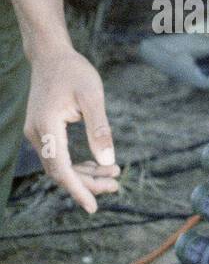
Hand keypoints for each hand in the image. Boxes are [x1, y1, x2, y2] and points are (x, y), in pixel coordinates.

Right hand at [24, 45, 118, 213]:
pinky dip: (78, 164)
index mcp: (47, 126)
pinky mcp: (43, 131)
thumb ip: (100, 130)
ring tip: (114, 176)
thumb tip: (108, 162)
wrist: (51, 56)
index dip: (78, 189)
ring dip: (85, 175)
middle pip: (60, 171)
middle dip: (87, 183)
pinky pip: (59, 156)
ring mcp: (38, 133)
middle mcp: (37, 133)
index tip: (93, 207)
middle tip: (116, 186)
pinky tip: (99, 165)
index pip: (60, 168)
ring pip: (59, 166)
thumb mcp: (93, 98)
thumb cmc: (74, 72)